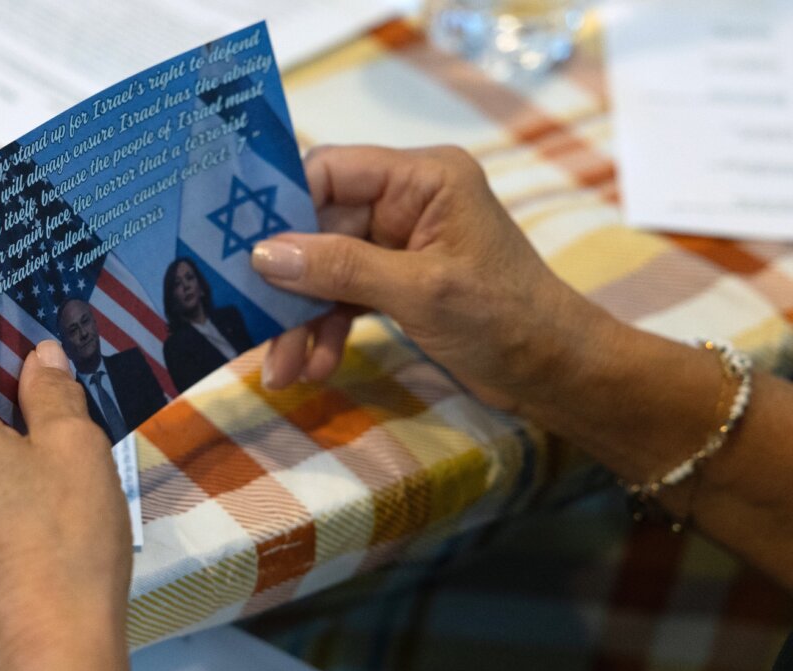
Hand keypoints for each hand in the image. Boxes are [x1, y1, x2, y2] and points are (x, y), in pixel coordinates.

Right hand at [252, 145, 616, 411]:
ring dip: (300, 318)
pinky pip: (343, 294)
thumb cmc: (505, 318)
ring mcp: (401, 242)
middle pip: (319, 228)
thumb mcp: (419, 292)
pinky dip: (325, 328)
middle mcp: (408, 200)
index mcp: (423, 178)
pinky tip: (315, 364)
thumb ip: (340, 268)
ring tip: (283, 369)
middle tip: (253, 329)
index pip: (330, 172)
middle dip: (288, 285)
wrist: (556, 373)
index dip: (282, 209)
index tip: (240, 251)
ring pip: (325, 269)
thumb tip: (264, 254)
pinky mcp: (398, 281)